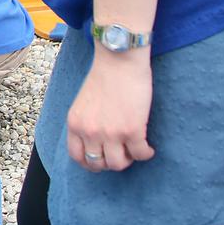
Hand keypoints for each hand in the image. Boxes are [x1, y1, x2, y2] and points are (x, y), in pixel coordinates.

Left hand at [66, 51, 155, 171]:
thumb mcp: (83, 103)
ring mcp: (110, 133)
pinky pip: (141, 154)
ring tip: (134, 149)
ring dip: (128, 160)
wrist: (119, 60)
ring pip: (118, 164)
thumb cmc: (104, 77)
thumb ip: (85, 122)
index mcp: (75, 123)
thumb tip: (95, 142)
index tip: (102, 158)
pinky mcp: (132, 130)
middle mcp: (89, 131)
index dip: (90, 162)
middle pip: (98, 164)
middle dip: (110, 162)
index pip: (77, 156)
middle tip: (122, 153)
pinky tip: (148, 147)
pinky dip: (146, 154)